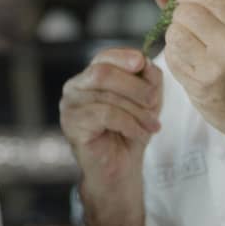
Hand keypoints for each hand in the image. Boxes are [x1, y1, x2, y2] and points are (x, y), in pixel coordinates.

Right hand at [59, 48, 163, 184]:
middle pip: (103, 72)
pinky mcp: (72, 124)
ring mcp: (70, 105)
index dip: (123, 57)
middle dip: (134, 86)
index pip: (104, 57)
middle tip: (154, 102)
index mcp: (90, 77)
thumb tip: (146, 62)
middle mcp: (75, 87)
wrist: (120, 169)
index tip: (142, 63)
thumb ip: (147, 78)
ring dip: (137, 111)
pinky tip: (140, 134)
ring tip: (153, 125)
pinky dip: (129, 124)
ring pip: (107, 96)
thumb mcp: (146, 101)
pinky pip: (105, 115)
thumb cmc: (130, 132)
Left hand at [163, 0, 224, 143]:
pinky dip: (175, 55)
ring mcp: (212, 68)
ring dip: (176, 35)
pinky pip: (172, 59)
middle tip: (186, 23)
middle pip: (185, 14)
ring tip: (188, 42)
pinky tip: (188, 59)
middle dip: (181, 15)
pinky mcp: (198, 87)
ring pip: (174, 35)